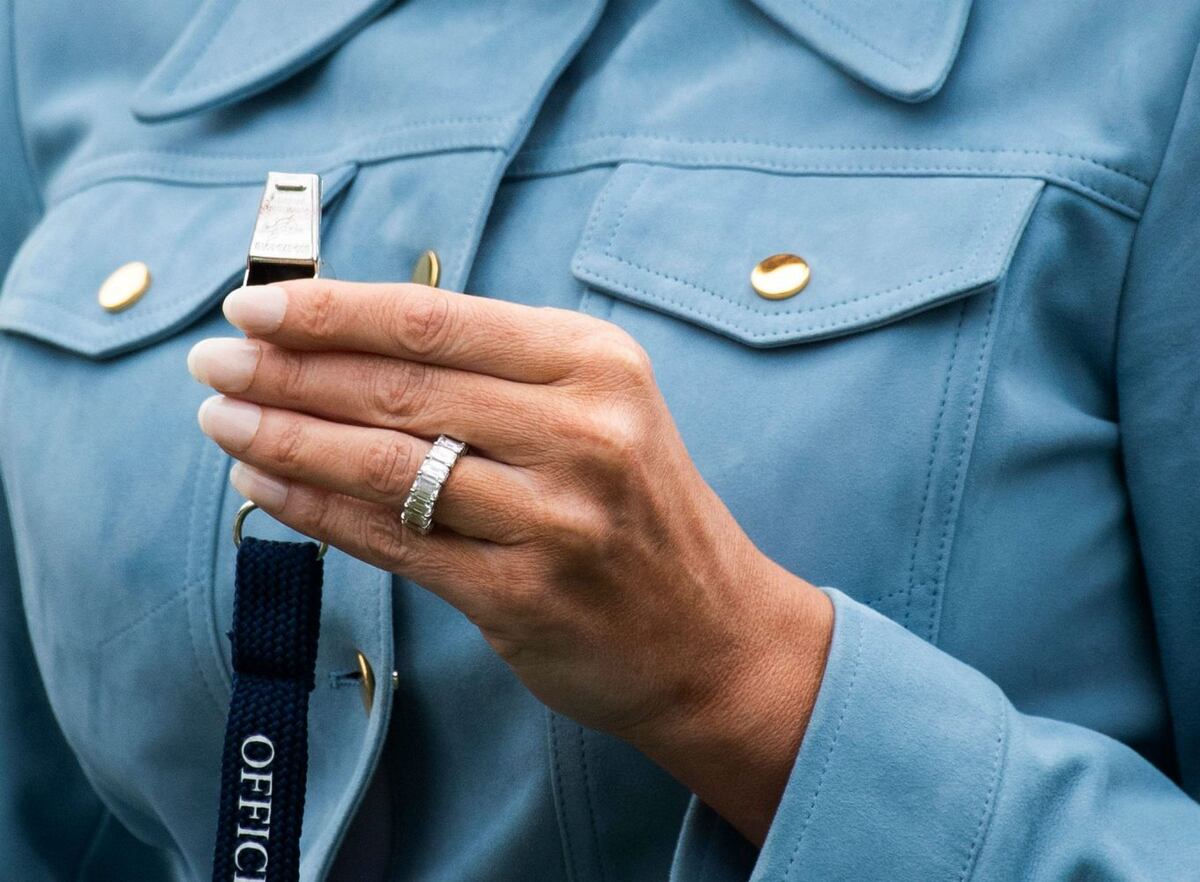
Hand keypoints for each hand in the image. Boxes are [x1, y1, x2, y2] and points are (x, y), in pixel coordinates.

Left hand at [188, 279, 832, 843]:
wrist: (713, 634)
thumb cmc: (637, 509)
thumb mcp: (598, 408)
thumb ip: (494, 372)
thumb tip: (346, 339)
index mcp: (596, 363)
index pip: (435, 320)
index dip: (330, 309)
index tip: (253, 303)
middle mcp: (583, 432)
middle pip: (400, 387)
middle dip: (287, 369)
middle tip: (213, 360)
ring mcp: (555, 518)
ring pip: (386, 462)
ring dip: (284, 436)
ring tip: (219, 418)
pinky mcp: (522, 595)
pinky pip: (393, 540)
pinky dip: (316, 509)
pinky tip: (264, 485)